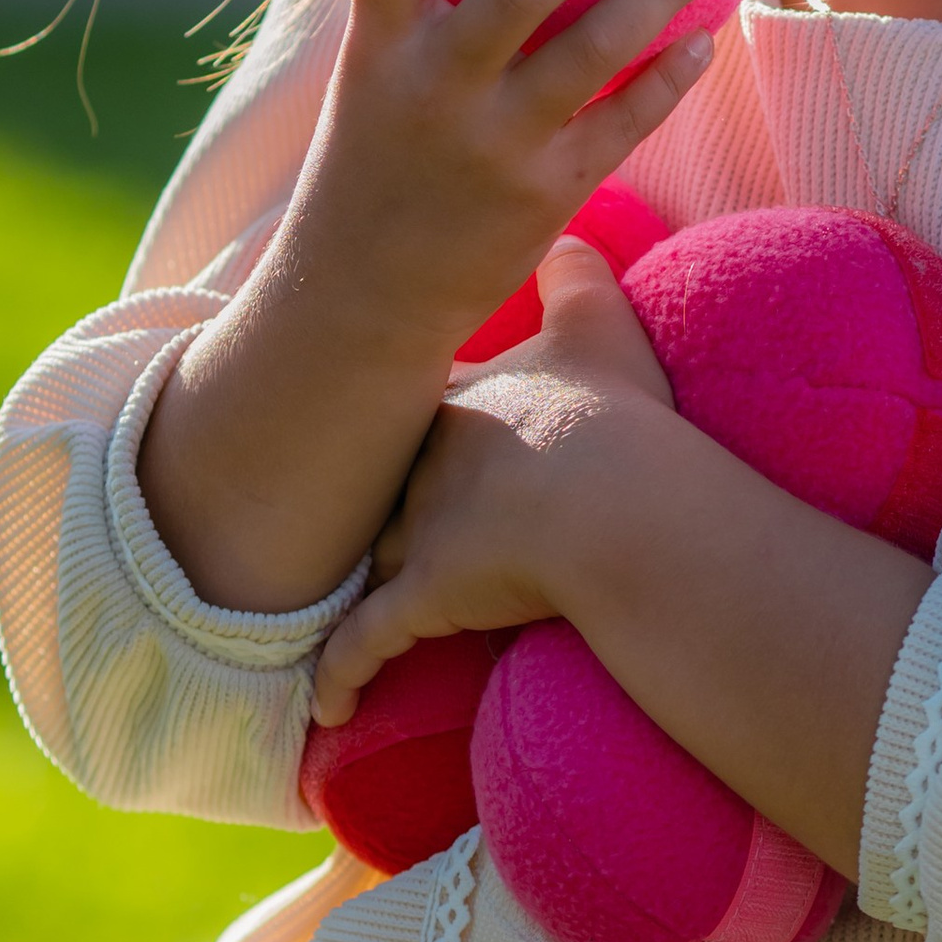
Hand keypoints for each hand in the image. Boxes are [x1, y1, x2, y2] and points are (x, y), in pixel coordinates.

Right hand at [289, 0, 720, 387]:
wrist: (356, 299)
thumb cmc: (375, 163)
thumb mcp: (368, 79)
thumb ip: (415, 7)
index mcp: (377, 47)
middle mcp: (432, 89)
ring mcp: (490, 146)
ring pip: (590, 52)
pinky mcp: (542, 197)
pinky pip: (624, 122)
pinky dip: (670, 75)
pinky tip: (706, 38)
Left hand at [313, 239, 675, 723]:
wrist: (618, 499)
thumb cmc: (617, 419)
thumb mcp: (605, 329)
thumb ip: (583, 279)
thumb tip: (574, 230)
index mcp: (461, 402)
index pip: (408, 402)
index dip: (392, 410)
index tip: (373, 414)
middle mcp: (426, 464)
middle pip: (377, 481)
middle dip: (359, 496)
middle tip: (325, 507)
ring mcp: (419, 533)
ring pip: (366, 557)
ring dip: (349, 580)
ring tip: (325, 599)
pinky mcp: (424, 598)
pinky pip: (365, 645)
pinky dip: (340, 676)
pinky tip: (323, 711)